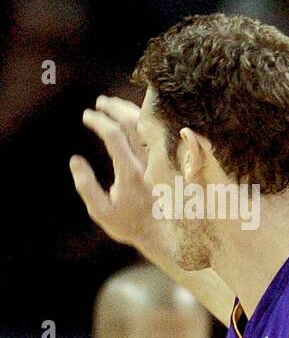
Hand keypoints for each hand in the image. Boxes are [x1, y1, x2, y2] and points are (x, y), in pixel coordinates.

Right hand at [70, 95, 162, 251]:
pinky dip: (144, 122)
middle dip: (115, 109)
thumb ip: (86, 186)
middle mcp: (148, 164)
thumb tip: (75, 160)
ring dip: (130, 112)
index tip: (87, 115)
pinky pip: (157, 136)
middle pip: (134, 125)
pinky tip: (132, 117)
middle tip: (100, 102)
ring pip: (149, 128)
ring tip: (113, 104)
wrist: (162, 235)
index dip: (99, 121)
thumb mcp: (101, 212)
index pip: (115, 137)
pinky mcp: (165, 165)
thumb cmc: (128, 224)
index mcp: (131, 173)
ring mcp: (159, 164)